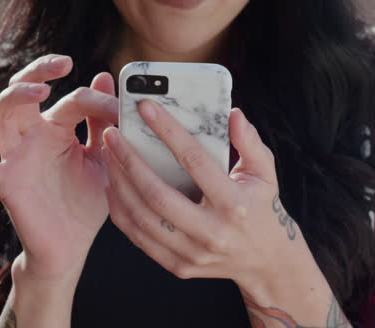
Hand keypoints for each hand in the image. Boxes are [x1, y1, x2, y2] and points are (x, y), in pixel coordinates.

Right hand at [0, 54, 116, 282]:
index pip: (72, 98)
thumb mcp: (103, 158)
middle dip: (38, 70)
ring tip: (41, 91)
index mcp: (58, 128)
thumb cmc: (85, 202)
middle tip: (63, 63)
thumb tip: (103, 75)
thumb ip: (102, 121)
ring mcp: (16, 156)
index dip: (97, 99)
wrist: (71, 247)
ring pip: (0, 113)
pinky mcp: (5, 182)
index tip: (122, 110)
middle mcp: (33, 136)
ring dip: (15, 96)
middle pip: (23, 90)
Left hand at [101, 103, 304, 293]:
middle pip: (158, 194)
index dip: (168, 131)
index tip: (145, 107)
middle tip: (112, 134)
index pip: (195, 162)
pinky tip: (113, 187)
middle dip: (129, 161)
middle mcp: (212, 232)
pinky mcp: (179, 267)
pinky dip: (121, 211)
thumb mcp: (265, 173)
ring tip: (107, 156)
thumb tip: (233, 114)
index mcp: (234, 204)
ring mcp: (194, 253)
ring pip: (142, 218)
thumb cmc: (262, 207)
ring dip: (119, 185)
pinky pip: (139, 238)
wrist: (266, 261)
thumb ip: (250, 142)